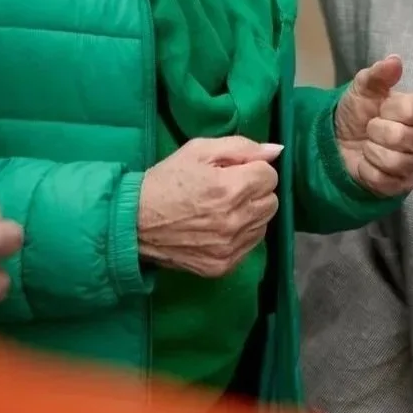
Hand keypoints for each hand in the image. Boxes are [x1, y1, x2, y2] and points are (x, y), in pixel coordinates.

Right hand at [138, 136, 281, 278]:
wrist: (135, 221)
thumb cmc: (166, 179)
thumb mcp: (197, 150)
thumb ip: (240, 147)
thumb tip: (276, 151)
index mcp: (229, 188)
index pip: (269, 175)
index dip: (251, 168)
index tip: (232, 170)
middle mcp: (235, 221)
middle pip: (272, 200)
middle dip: (254, 190)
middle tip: (228, 187)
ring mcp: (230, 247)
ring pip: (264, 224)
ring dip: (250, 213)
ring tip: (223, 207)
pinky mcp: (224, 266)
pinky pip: (251, 245)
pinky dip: (241, 234)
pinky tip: (219, 226)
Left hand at [335, 55, 412, 196]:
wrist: (338, 140)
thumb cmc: (358, 112)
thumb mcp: (363, 88)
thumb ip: (379, 74)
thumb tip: (394, 60)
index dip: (390, 108)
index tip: (381, 108)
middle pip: (401, 137)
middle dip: (375, 130)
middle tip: (371, 128)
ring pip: (394, 161)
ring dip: (371, 151)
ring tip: (369, 145)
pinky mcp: (401, 186)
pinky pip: (382, 180)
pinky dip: (366, 169)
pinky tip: (366, 162)